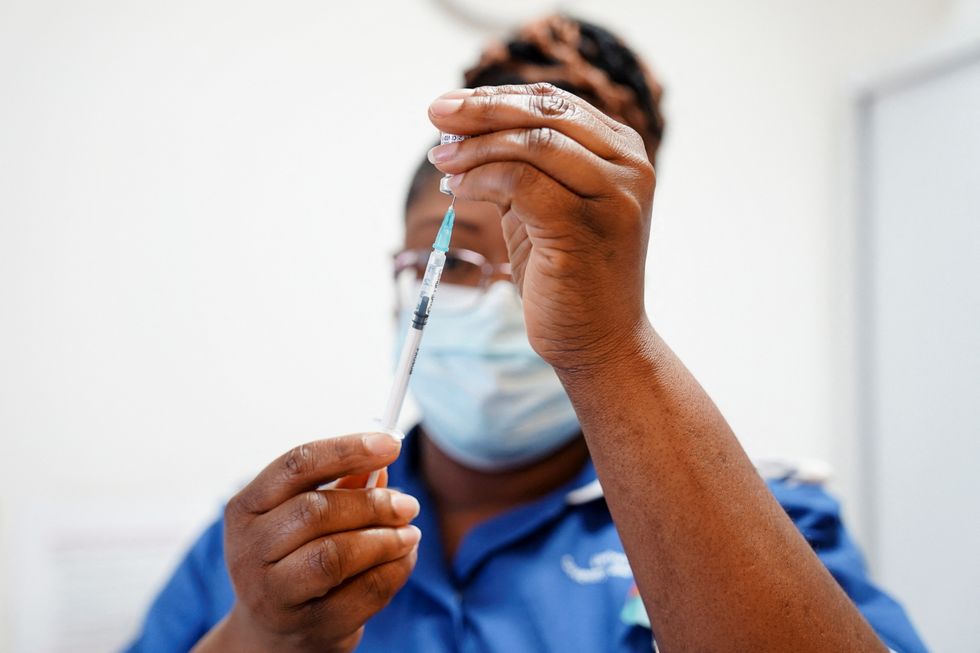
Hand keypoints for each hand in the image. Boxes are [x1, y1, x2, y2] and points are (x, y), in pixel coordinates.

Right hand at [199, 433, 419, 652]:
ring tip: (410, 534)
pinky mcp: (307, 627)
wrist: (273, 634)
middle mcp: (249, 550)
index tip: (392, 443)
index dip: (347, 450)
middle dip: (373, 503)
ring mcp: (272, 594)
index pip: (296, 465)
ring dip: (385, 540)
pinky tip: (404, 559)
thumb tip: (382, 464)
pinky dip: (393, 571)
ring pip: (336, 555)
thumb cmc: (294, 560)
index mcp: (246, 508)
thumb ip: (342, 488)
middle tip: (408, 504)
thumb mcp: (305, 518)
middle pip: (316, 511)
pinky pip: (362, 594)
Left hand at [427, 83, 655, 371]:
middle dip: (480, 110)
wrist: (601, 343)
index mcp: (622, 154)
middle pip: (544, 113)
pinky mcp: (585, 226)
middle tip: (436, 115)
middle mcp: (628, 167)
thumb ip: (521, 167)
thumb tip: (460, 130)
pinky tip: (458, 188)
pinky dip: (481, 179)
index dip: (497, 96)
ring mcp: (613, 195)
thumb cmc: (569, 277)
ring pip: (531, 144)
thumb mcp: (546, 208)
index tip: (451, 106)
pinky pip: (521, 182)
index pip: (554, 103)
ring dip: (475, 147)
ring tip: (442, 161)